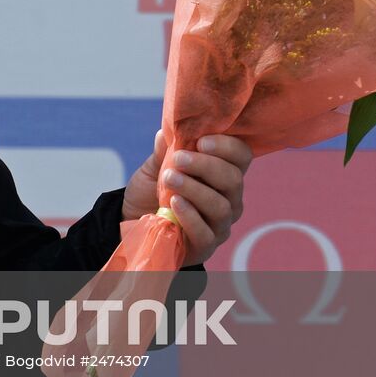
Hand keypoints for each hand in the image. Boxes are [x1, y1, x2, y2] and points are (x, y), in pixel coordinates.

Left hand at [122, 131, 251, 265]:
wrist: (134, 221)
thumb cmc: (152, 191)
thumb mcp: (155, 167)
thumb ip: (164, 151)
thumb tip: (167, 130)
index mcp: (222, 174)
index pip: (241, 157)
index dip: (227, 147)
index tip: (201, 141)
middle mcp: (229, 199)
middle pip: (233, 180)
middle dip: (206, 166)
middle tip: (178, 159)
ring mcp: (220, 224)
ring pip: (221, 206)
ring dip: (194, 189)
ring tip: (169, 179)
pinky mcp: (206, 245)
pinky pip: (206, 232)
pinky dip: (190, 215)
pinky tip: (174, 203)